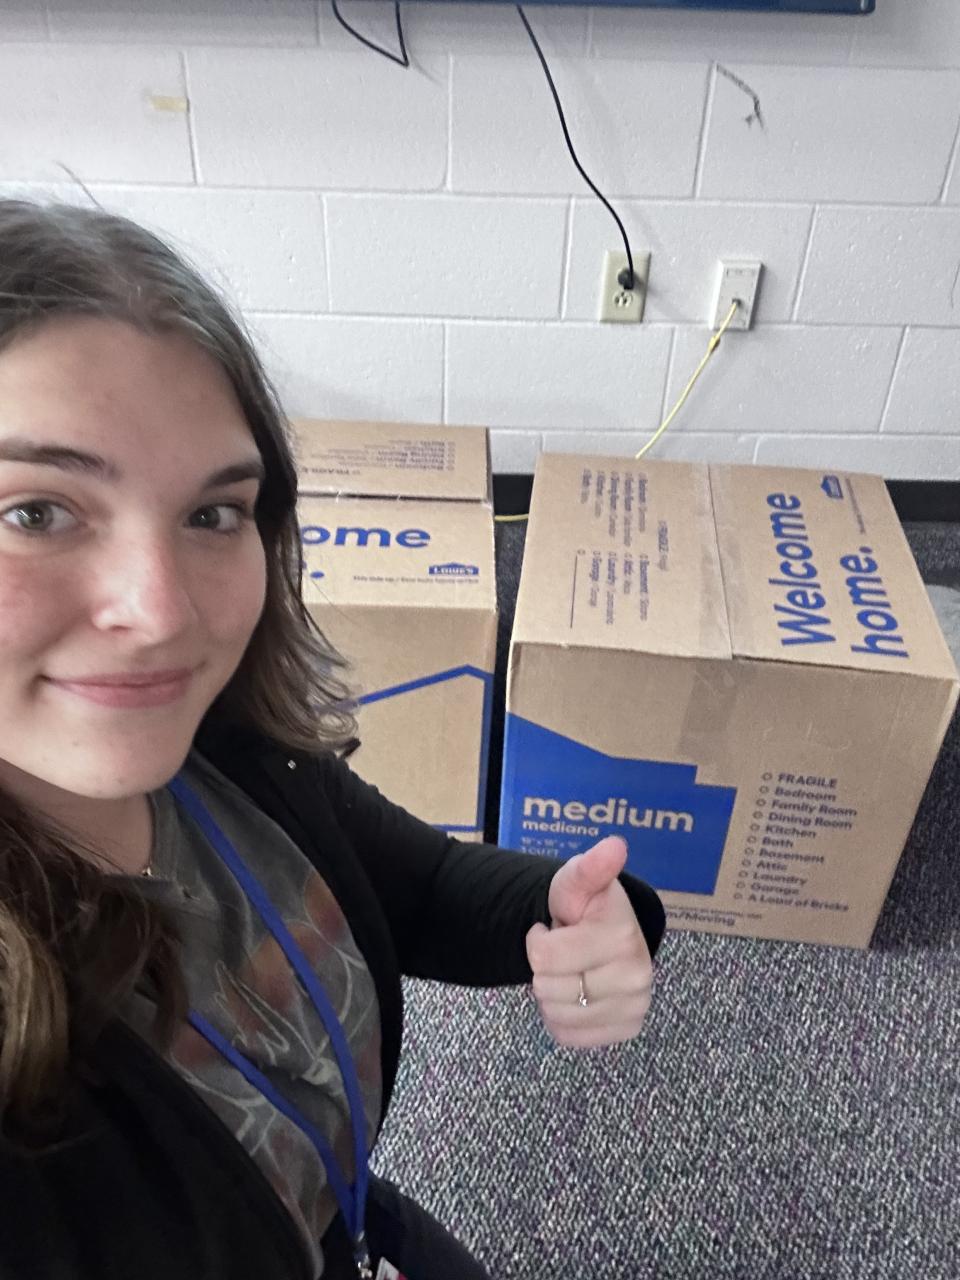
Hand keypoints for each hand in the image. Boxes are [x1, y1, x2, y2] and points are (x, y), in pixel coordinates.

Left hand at [525, 836, 653, 1048]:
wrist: (608, 934)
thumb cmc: (587, 907)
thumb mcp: (578, 881)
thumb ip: (591, 867)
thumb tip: (614, 846)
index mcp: (624, 937)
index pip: (543, 957)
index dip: (538, 939)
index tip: (557, 927)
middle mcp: (637, 977)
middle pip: (547, 988)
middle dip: (546, 968)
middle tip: (566, 949)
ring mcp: (635, 1007)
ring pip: (556, 1014)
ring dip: (552, 993)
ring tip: (571, 969)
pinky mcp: (626, 1029)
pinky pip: (568, 1035)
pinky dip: (561, 1017)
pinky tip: (576, 993)